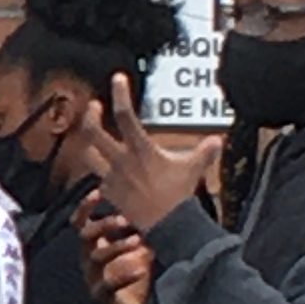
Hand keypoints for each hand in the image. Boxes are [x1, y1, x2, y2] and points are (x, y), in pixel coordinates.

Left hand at [54, 73, 220, 233]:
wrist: (168, 224)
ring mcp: (112, 177)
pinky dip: (102, 173)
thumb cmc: (180, 194)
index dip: (120, 94)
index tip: (117, 79)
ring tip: (91, 136)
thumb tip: (217, 140)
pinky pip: (98, 179)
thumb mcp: (194, 168)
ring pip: (88, 155)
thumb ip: (204, 151)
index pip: (125, 116)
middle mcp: (121, 161)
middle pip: (93, 133)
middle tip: (94, 106)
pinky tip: (108, 170)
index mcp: (141, 149)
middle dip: (90, 116)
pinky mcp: (109, 193)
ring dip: (87, 144)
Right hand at [79, 203, 157, 303]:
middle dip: (104, 225)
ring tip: (139, 242)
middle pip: (86, 236)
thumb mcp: (140, 250)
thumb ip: (141, 230)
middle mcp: (90, 260)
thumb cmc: (138, 277)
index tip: (98, 191)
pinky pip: (107, 285)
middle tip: (125, 220)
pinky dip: (123, 275)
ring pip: (96, 258)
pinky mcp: (102, 298)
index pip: (81, 222)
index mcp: (96, 246)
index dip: (86, 207)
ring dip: (117, 247)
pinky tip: (140, 269)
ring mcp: (94, 278)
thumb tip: (159, 201)